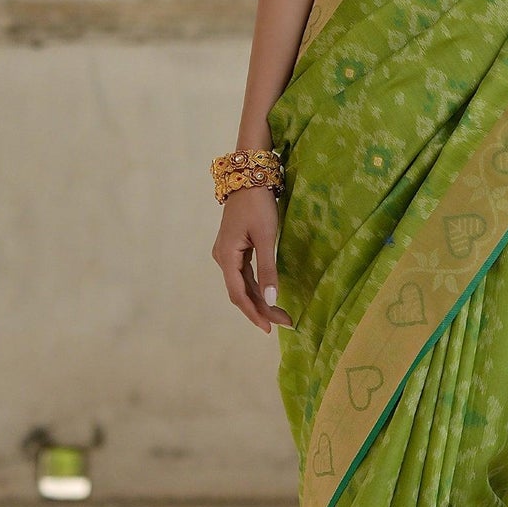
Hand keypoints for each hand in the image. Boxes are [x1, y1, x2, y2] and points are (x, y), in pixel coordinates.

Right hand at [212, 187, 293, 333]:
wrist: (248, 177)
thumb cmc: (258, 205)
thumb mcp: (266, 237)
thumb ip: (268, 269)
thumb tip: (271, 299)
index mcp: (227, 257)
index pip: (239, 294)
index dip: (254, 313)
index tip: (270, 329)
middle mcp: (223, 258)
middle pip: (241, 292)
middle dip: (261, 309)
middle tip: (285, 323)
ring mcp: (227, 253)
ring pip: (242, 284)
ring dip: (260, 300)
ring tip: (279, 315)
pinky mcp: (234, 248)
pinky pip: (244, 274)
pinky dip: (256, 287)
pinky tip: (268, 296)